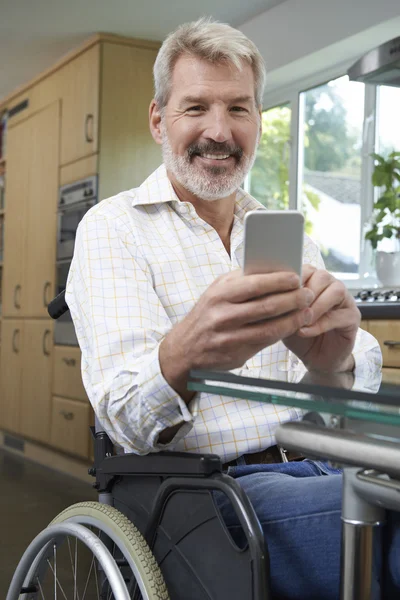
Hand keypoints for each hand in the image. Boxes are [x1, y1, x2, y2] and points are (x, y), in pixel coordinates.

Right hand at [159, 269, 313, 399]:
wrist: (185, 348)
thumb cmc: (207, 314)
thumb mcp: (217, 291)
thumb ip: (241, 281)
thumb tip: (273, 269)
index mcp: (220, 294)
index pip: (255, 284)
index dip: (279, 280)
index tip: (296, 277)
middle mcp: (223, 315)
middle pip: (267, 305)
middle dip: (293, 299)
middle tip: (308, 294)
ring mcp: (229, 336)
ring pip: (270, 327)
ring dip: (293, 319)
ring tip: (307, 311)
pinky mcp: (236, 353)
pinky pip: (266, 342)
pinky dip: (283, 333)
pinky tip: (293, 326)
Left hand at [283, 265, 360, 372]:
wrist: (314, 359)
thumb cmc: (297, 335)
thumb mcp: (282, 318)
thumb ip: (279, 304)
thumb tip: (268, 293)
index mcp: (313, 281)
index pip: (306, 269)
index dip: (293, 279)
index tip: (279, 292)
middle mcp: (331, 286)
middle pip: (322, 276)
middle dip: (305, 293)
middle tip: (292, 309)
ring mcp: (345, 300)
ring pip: (336, 291)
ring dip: (316, 306)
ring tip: (301, 321)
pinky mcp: (353, 317)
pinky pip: (339, 315)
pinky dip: (320, 324)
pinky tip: (305, 332)